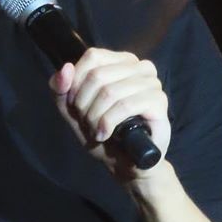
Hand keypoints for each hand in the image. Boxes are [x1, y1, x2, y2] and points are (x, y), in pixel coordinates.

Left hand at [49, 49, 170, 182]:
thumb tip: (65, 68)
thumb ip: (62, 89)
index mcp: (122, 61)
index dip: (76, 83)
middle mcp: (140, 67)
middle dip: (84, 105)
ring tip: (97, 131)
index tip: (76, 106)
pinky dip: (108, 122)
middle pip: (98, 76)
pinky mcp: (159, 102)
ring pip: (110, 92)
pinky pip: (125, 105)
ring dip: (95, 117)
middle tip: (88, 123)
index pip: (92, 57)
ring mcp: (152, 83)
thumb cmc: (104, 132)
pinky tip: (106, 134)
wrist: (127, 163)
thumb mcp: (73, 111)